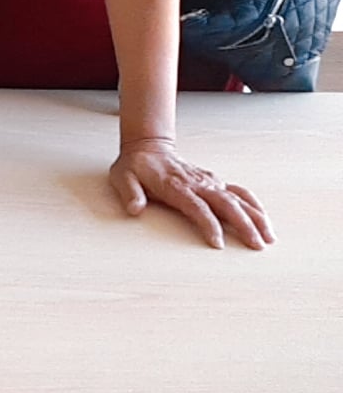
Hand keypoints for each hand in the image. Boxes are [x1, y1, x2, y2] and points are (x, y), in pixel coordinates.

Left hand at [111, 137, 272, 249]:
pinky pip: (240, 192)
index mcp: (176, 185)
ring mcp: (209, 181)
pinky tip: (265, 220)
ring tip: (269, 238)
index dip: (208, 225)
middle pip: (226, 204)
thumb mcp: (123, 177)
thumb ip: (130, 193)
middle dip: (243, 225)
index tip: (218, 243)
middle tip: (256, 245)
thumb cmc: (135, 166)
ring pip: (238, 199)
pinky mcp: (215, 181)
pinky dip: (254, 205)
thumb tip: (135, 208)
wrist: (147, 147)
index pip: (197, 207)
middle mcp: (197, 183)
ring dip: (255, 218)